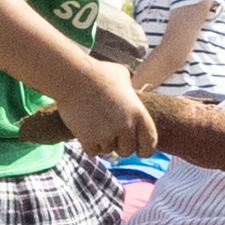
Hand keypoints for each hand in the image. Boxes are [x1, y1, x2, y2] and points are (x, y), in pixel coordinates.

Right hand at [36, 57, 153, 163]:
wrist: (73, 76)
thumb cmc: (98, 72)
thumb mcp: (123, 77)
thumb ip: (130, 92)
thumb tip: (129, 95)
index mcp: (138, 113)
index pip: (150, 143)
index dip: (145, 149)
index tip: (139, 150)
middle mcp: (125, 126)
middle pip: (127, 151)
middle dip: (120, 145)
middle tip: (111, 134)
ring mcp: (106, 134)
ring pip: (108, 151)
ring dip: (103, 143)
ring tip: (96, 125)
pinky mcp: (88, 139)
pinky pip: (93, 152)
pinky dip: (90, 145)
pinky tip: (86, 131)